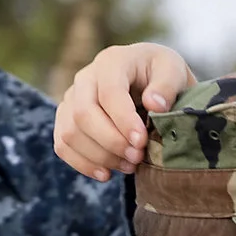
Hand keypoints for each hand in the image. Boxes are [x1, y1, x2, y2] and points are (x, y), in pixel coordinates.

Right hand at [56, 42, 198, 179]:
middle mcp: (85, 78)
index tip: (141, 142)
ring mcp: (71, 99)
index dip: (123, 121)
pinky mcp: (66, 120)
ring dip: (100, 157)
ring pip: (70, 133)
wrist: (148, 81)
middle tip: (137, 158)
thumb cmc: (161, 76)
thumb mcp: (173, 71)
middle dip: (111, 142)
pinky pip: (63, 146)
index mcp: (112, 61)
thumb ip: (167, 86)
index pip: (109, 93)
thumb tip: (154, 104)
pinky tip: (107, 174)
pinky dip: (83, 164)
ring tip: (129, 166)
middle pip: (83, 114)